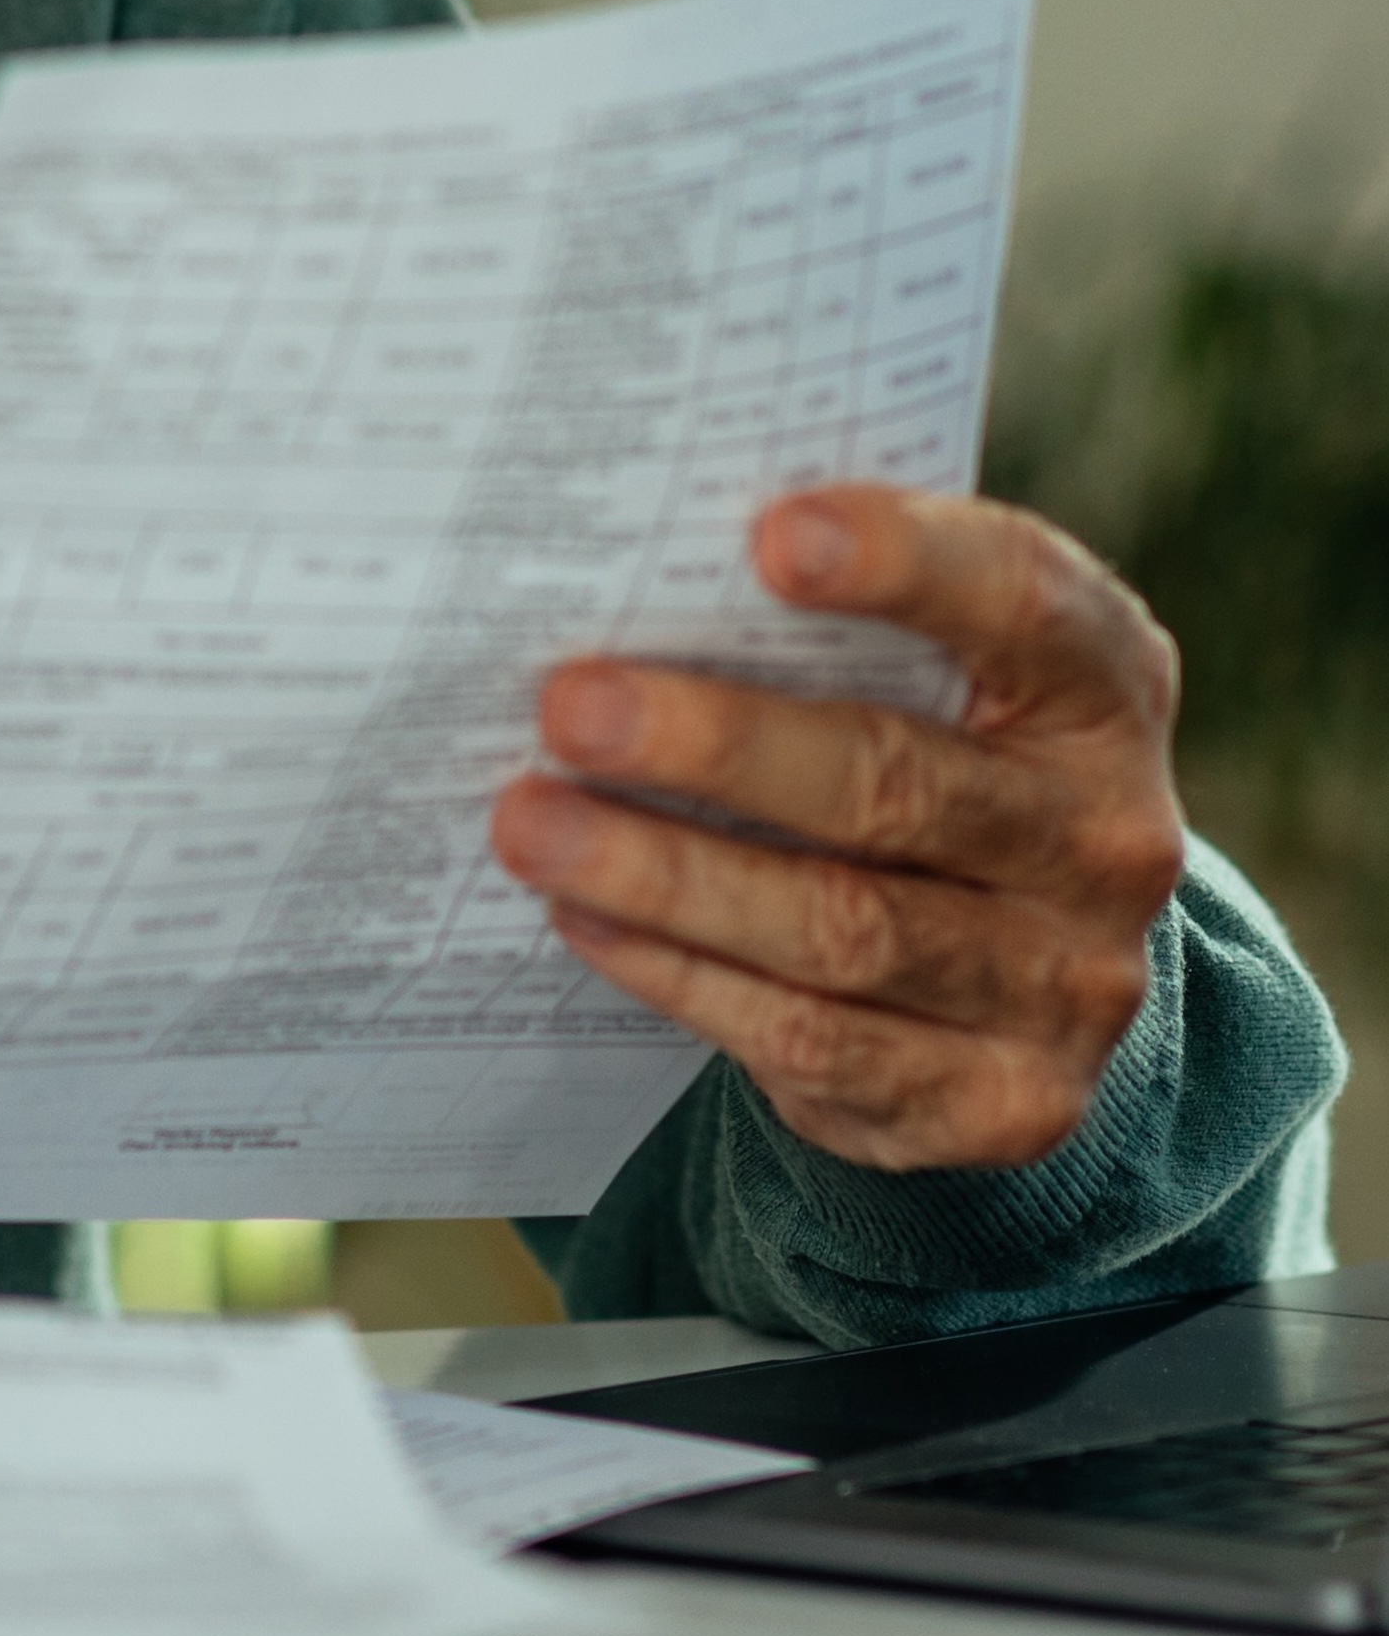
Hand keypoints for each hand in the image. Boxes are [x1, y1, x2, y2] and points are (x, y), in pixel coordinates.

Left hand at [487, 488, 1188, 1170]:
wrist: (1018, 968)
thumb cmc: (920, 756)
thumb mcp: (921, 675)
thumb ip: (814, 619)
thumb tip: (619, 566)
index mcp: (1098, 690)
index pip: (1028, 600)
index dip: (909, 561)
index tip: (771, 536)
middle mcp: (1105, 837)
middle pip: (899, 783)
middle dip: (720, 745)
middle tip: (569, 707)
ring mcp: (1063, 982)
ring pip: (843, 928)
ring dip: (666, 876)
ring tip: (530, 825)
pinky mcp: (999, 1100)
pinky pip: (814, 1039)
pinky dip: (680, 974)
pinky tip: (583, 918)